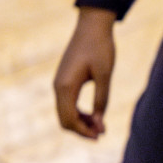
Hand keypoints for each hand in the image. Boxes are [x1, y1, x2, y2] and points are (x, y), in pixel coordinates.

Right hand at [53, 7, 117, 138]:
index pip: (69, 119)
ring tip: (101, 126)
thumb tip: (99, 124)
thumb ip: (102, 100)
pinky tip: (95, 115)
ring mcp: (59, 84)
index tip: (101, 135)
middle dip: (82, 130)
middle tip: (102, 133)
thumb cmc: (100, 48)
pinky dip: (79, 113)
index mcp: (66, 86)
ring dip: (81, 122)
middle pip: (64, 119)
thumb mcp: (105, 75)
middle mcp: (58, 86)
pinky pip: (67, 104)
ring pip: (65, 113)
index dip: (84, 131)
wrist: (92, 27)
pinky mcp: (64, 81)